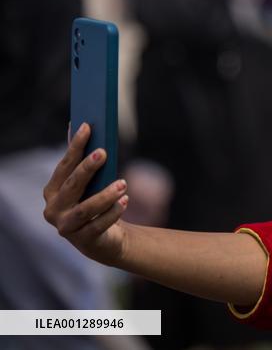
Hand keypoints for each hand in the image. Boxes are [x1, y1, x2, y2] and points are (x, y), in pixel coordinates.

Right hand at [43, 123, 128, 265]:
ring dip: (104, 195)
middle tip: (104, 152)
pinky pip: (98, 226)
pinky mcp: (83, 241)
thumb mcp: (88, 181)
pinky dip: (112, 213)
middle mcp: (53, 209)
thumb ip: (81, 157)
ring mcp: (66, 227)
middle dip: (87, 168)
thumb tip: (78, 124)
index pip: (64, 165)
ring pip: (85, 209)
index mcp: (52, 190)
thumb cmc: (93, 202)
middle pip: (72, 185)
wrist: (103, 238)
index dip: (75, 146)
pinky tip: (124, 201)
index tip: (87, 127)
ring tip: (123, 183)